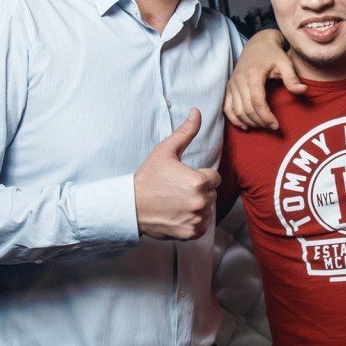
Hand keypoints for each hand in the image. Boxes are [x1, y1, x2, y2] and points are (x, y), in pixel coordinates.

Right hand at [134, 108, 220, 239]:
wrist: (131, 206)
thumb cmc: (148, 177)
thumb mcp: (165, 151)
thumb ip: (185, 132)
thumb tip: (196, 112)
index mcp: (199, 181)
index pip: (214, 178)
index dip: (201, 176)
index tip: (185, 178)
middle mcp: (201, 201)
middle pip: (211, 194)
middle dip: (199, 191)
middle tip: (177, 190)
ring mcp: (196, 219)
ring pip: (207, 209)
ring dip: (197, 206)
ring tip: (177, 202)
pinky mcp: (191, 233)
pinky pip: (202, 225)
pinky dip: (193, 221)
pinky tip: (178, 214)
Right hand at [224, 29, 306, 129]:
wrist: (258, 44)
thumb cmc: (273, 54)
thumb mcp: (285, 63)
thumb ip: (292, 78)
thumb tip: (303, 90)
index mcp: (253, 75)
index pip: (257, 102)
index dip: (266, 117)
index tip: (276, 125)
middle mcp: (239, 80)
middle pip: (247, 109)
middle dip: (260, 121)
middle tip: (272, 127)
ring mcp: (232, 84)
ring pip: (237, 111)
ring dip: (249, 122)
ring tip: (263, 126)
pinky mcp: (229, 87)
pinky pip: (227, 108)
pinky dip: (234, 119)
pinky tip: (245, 126)